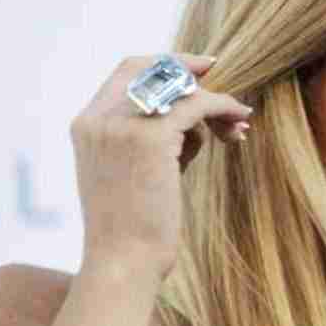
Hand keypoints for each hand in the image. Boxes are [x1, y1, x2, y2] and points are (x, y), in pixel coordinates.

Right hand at [70, 53, 252, 279]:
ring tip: (236, 127)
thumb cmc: (134, 228)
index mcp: (86, 125)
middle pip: (152, 67)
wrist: (124, 262)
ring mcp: (122, 125)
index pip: (126, 71)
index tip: (199, 70)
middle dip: (191, 71)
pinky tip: (240, 122)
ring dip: (215, 104)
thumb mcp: (131, 173)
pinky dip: (224, 109)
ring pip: (181, 90)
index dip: (165, 63)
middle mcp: (99, 118)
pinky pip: (198, 105)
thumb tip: (195, 122)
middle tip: (224, 85)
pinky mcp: (151, 137)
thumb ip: (151, 139)